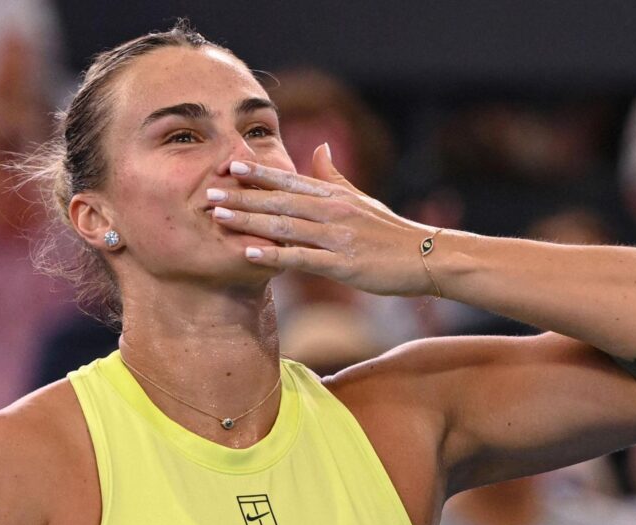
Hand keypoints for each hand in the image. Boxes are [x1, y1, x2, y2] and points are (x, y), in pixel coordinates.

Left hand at [213, 144, 439, 296]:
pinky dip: (275, 256)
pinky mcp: (343, 266)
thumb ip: (335, 176)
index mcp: (336, 195)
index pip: (291, 180)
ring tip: (219, 216)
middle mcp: (334, 211)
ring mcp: (338, 238)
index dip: (259, 173)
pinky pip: (302, 259)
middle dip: (243, 195)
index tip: (230, 166)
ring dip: (250, 221)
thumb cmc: (390, 231)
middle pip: (281, 200)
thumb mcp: (362, 199)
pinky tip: (250, 254)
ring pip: (286, 226)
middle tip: (209, 190)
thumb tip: (320, 147)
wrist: (426, 258)